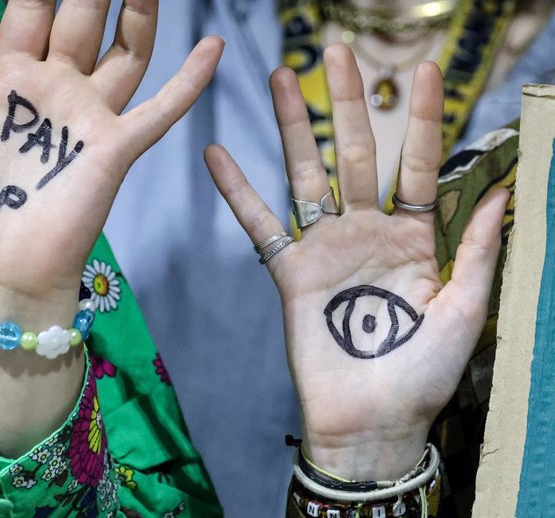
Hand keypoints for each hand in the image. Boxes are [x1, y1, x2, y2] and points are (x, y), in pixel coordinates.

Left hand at [0, 0, 222, 455]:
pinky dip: (190, 80)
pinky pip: (161, 109)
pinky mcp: (116, 149)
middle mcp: (55, 92)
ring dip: (138, 12)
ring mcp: (90, 118)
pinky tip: (215, 47)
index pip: (26, 14)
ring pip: (125, 51)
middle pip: (80, 20)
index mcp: (9, 85)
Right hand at [205, 45, 507, 479]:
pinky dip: (238, 193)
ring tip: (279, 78)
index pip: (419, 165)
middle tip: (339, 52)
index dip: (423, 119)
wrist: (371, 420)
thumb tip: (503, 187)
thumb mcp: (465, 307)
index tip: (425, 71)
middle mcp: (368, 231)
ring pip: (306, 175)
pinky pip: (260, 225)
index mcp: (415, 238)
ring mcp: (326, 247)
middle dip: (350, 102)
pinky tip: (219, 156)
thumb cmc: (424, 372)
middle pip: (357, 154)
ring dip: (293, 127)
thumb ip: (476, 247)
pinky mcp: (290, 271)